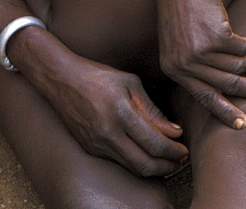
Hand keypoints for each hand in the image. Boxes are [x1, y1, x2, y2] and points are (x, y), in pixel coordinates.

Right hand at [35, 51, 188, 175]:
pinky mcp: (90, 149)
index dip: (173, 151)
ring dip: (153, 169)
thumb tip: (174, 131)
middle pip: (145, 164)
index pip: (154, 143)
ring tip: (166, 161)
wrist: (61, 79)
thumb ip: (152, 110)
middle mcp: (108, 133)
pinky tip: (145, 155)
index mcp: (121, 113)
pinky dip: (136, 162)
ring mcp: (97, 144)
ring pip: (132, 167)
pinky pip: (119, 162)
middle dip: (167, 166)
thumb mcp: (130, 83)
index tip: (184, 149)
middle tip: (180, 161)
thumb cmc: (97, 76)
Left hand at [156, 0, 245, 127]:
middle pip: (227, 86)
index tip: (243, 125)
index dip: (225, 111)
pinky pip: (242, 49)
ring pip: (238, 67)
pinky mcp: (215, 37)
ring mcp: (199, 52)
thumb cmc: (183, 7)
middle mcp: (184, 64)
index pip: (203, 97)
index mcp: (173, 69)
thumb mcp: (180, 40)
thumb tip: (222, 87)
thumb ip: (194, 65)